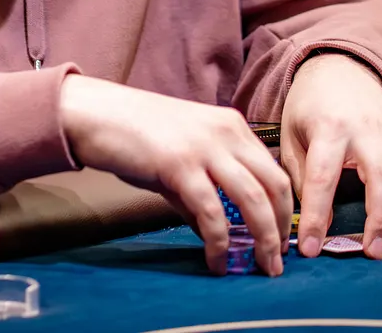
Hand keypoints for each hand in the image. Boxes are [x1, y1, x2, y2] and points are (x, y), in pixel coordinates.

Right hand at [59, 75, 292, 275]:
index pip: (273, 168)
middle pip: (274, 184)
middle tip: (278, 259)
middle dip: (281, 226)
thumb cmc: (136, 134)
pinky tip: (216, 261)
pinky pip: (211, 213)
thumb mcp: (182, 155)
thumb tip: (215, 231)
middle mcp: (225, 132)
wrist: (97, 114)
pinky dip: (219, 243)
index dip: (284, 207)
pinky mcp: (180, 166)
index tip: (282, 235)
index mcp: (231, 125)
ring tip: (262, 266)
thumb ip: (204, 189)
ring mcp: (204, 147)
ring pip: (252, 199)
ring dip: (263, 238)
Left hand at [279, 53, 381, 259]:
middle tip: (373, 253)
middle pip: (380, 177)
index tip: (311, 248)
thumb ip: (299, 177)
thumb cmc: (310, 107)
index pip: (322, 175)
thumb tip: (313, 225)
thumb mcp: (291, 134)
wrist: (339, 67)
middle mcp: (367, 130)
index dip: (317, 214)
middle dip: (379, 219)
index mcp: (329, 127)